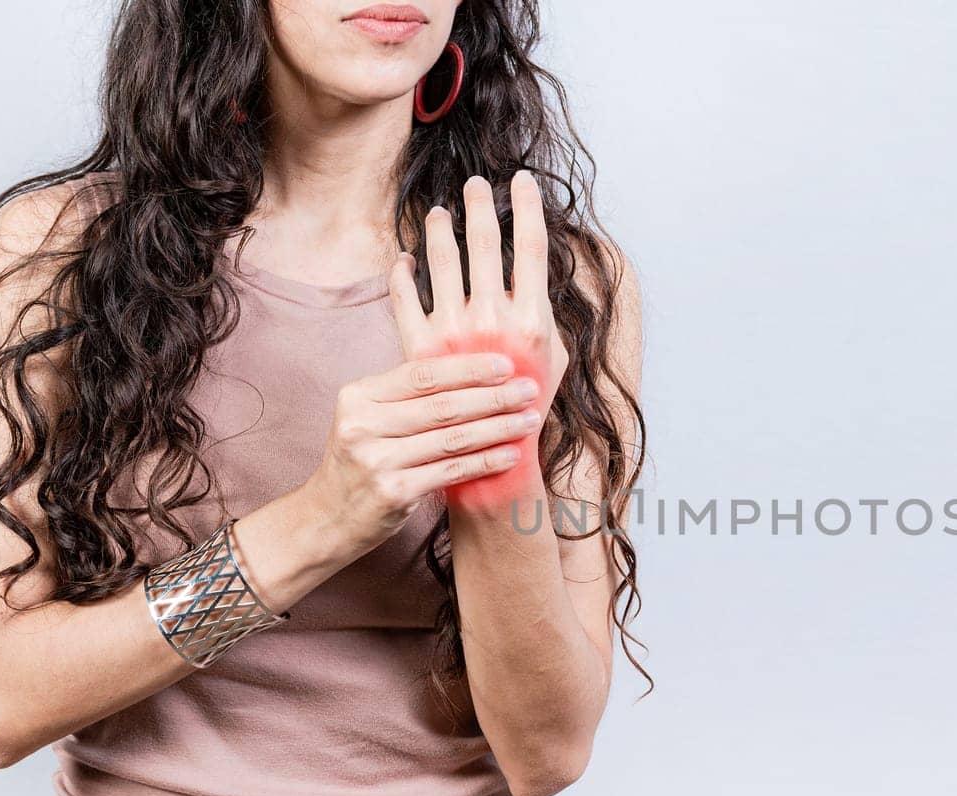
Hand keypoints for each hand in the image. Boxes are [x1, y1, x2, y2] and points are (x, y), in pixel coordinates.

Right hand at [301, 350, 545, 553]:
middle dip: (493, 396)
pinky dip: (486, 461)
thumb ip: (408, 395)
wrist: (328, 517)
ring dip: (498, 428)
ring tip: (529, 420)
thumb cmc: (362, 461)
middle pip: (442, 405)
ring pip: (452, 438)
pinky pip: (451, 471)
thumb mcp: (370, 418)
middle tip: (530, 390)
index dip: (468, 367)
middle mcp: (362, 425)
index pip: (422, 373)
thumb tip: (474, 367)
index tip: (507, 364)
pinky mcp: (393, 492)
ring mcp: (376, 460)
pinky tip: (512, 454)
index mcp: (358, 396)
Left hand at [389, 170, 568, 511]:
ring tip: (437, 214)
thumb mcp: (554, 357)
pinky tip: (405, 259)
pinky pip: (405, 294)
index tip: (522, 180)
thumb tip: (537, 272)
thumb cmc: (530, 403)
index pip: (532, 247)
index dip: (529, 208)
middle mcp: (493, 319)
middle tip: (474, 184)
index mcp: (532, 320)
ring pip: (443, 260)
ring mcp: (454, 330)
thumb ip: (544, 313)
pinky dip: (403, 271)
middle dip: (480, 206)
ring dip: (440, 230)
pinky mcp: (421, 344)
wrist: (492, 453)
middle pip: (486, 243)